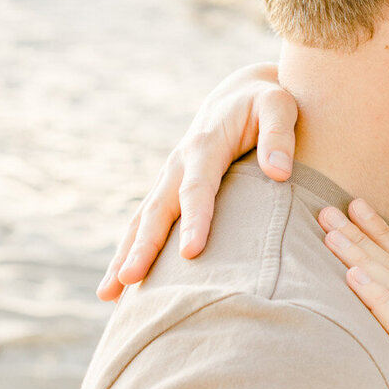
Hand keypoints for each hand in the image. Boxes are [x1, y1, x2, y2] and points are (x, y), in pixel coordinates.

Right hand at [98, 63, 298, 299]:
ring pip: (142, 221)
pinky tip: (121, 286)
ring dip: (124, 256)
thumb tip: (278, 172)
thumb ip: (279, 135)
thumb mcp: (280, 106)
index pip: (197, 188)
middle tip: (130, 280)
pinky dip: (131, 252)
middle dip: (142, 247)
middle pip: (157, 210)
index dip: (193, 220)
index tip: (190, 253)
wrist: (240, 95)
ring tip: (109, 294)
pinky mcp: (169, 190)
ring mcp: (169, 178)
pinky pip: (145, 224)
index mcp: (205, 145)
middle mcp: (179, 163)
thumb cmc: (266, 102)